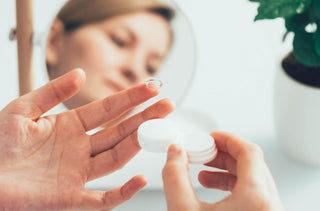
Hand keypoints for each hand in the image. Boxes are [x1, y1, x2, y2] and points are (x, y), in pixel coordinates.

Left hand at [0, 69, 173, 209]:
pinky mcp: (72, 198)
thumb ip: (52, 92)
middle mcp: (80, 148)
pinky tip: (140, 178)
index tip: (151, 87)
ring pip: (117, 157)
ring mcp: (79, 173)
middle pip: (120, 131)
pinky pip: (104, 198)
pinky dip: (124, 192)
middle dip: (145, 117)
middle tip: (167, 105)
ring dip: (138, 143)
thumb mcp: (22, 109)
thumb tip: (80, 74)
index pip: (108, 109)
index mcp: (70, 126)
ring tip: (158, 127)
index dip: (130, 98)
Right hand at [162, 132, 284, 210]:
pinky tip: (210, 188)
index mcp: (256, 199)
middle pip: (251, 164)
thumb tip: (174, 152)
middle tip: (203, 152)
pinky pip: (252, 194)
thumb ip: (174, 176)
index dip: (227, 139)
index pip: (249, 152)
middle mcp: (270, 206)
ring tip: (202, 172)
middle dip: (223, 155)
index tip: (210, 136)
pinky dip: (232, 186)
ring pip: (252, 179)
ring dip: (227, 171)